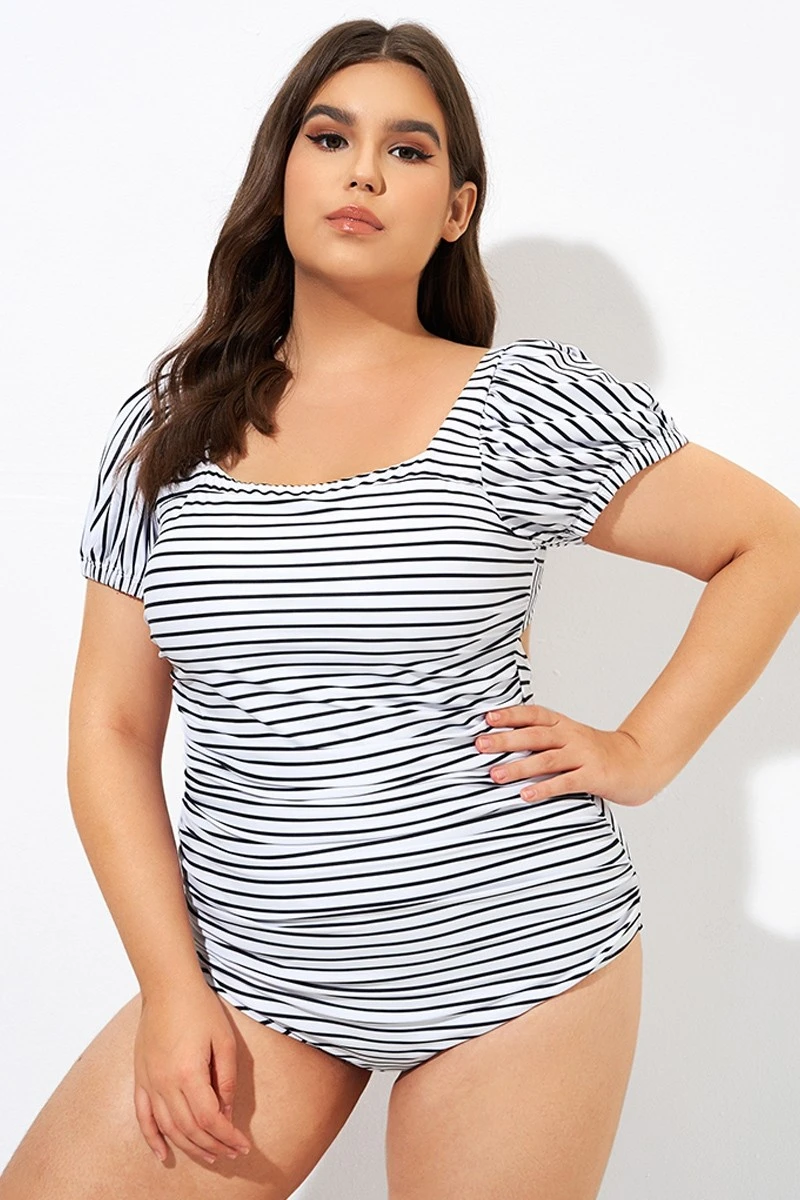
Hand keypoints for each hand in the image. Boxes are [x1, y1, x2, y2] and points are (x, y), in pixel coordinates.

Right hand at [133, 980, 251, 1165]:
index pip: (209, 1119)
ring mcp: (149, 1082)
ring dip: (189, 1148)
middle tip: (232, 1154)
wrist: (168, 987)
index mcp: (189, 1073)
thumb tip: (227, 1113)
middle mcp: (165, 1083)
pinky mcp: (140, 1078)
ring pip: (168, 1129)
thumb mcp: (225, 1041)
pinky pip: (143, 1117)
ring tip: (210, 1156)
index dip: (227, 1136)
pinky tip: (164, 1154)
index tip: (242, 1145)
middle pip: (189, 1129)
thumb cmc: (199, 1008)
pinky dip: (152, 1139)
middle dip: (213, 1146)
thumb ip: (226, 1080)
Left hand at [475, 703, 660, 807]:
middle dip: (505, 739)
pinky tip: (526, 795)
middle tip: (480, 745)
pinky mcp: (594, 776)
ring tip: (495, 775)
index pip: (533, 714)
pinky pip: (565, 782)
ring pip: (546, 758)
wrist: (638, 763)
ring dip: (519, 766)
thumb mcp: (570, 738)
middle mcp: (571, 736)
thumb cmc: (597, 754)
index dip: (510, 714)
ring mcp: (583, 755)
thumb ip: (543, 739)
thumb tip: (503, 743)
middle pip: (534, 735)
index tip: (487, 717)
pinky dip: (544, 788)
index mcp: (563, 725)